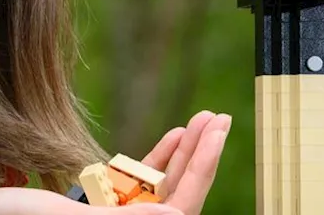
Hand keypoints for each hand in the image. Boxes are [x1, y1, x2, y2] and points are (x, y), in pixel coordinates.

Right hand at [0, 110, 230, 214]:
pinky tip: (176, 135)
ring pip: (163, 188)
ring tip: (205, 119)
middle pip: (179, 197)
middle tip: (220, 117)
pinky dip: (158, 160)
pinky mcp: (104, 211)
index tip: (214, 133)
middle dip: (201, 156)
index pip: (178, 210)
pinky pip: (141, 186)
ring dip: (184, 153)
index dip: (201, 171)